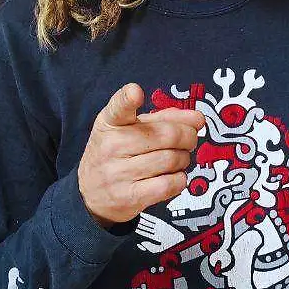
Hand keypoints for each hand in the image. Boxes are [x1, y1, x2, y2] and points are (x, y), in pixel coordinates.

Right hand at [78, 83, 205, 227]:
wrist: (90, 194)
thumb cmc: (116, 154)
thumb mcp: (130, 129)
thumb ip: (164, 118)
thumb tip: (197, 119)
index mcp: (110, 123)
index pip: (118, 107)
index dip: (128, 98)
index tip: (136, 92)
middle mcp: (112, 145)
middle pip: (166, 135)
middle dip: (188, 136)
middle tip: (189, 139)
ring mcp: (119, 173)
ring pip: (171, 159)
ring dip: (184, 159)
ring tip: (179, 158)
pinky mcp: (130, 196)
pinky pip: (168, 184)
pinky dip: (180, 179)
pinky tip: (175, 176)